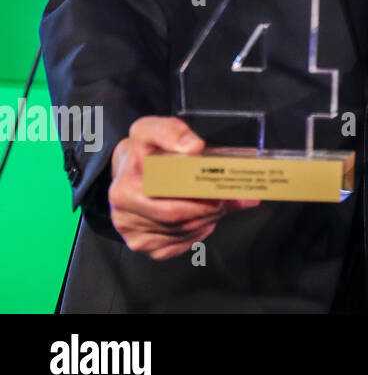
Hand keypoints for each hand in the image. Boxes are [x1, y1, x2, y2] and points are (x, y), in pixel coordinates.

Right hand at [108, 116, 260, 259]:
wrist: (125, 170)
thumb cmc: (141, 151)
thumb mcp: (150, 129)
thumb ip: (171, 131)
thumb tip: (193, 146)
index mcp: (126, 190)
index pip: (172, 204)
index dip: (203, 200)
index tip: (226, 193)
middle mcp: (125, 217)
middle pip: (180, 221)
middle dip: (212, 210)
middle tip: (235, 198)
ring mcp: (133, 235)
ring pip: (183, 233)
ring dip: (209, 219)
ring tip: (223, 203)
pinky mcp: (144, 246)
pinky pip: (178, 245)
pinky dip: (197, 232)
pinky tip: (204, 216)